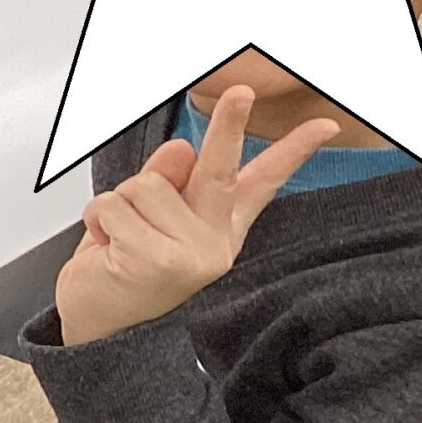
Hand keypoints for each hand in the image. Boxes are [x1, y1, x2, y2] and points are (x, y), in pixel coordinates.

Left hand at [55, 86, 335, 345]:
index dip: (293, 152)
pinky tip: (107, 251)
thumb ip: (167, 183)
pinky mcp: (155, 259)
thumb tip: (183, 147)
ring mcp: (188, 254)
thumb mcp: (147, 221)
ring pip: (143, 185)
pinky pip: (112, 206)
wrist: (101, 332)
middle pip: (218, 170)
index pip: (261, 184)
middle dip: (228, 127)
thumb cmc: (123, 272)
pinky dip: (97, 221)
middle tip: (240, 91)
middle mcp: (212, 242)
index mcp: (217, 229)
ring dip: (116, 206)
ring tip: (118, 240)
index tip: (323, 126)